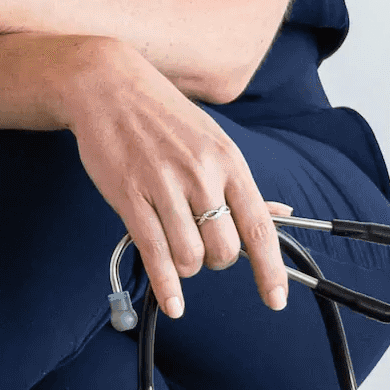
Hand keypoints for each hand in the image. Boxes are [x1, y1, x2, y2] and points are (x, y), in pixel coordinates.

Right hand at [60, 39, 291, 312]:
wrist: (109, 87)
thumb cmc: (164, 117)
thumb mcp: (213, 142)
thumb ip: (240, 185)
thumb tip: (280, 215)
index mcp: (229, 162)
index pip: (259, 228)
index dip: (270, 270)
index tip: (275, 300)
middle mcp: (202, 175)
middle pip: (224, 251)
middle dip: (214, 261)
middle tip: (202, 248)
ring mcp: (164, 186)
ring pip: (189, 257)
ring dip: (186, 268)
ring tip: (177, 252)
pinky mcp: (130, 196)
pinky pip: (154, 253)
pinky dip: (166, 286)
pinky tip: (172, 302)